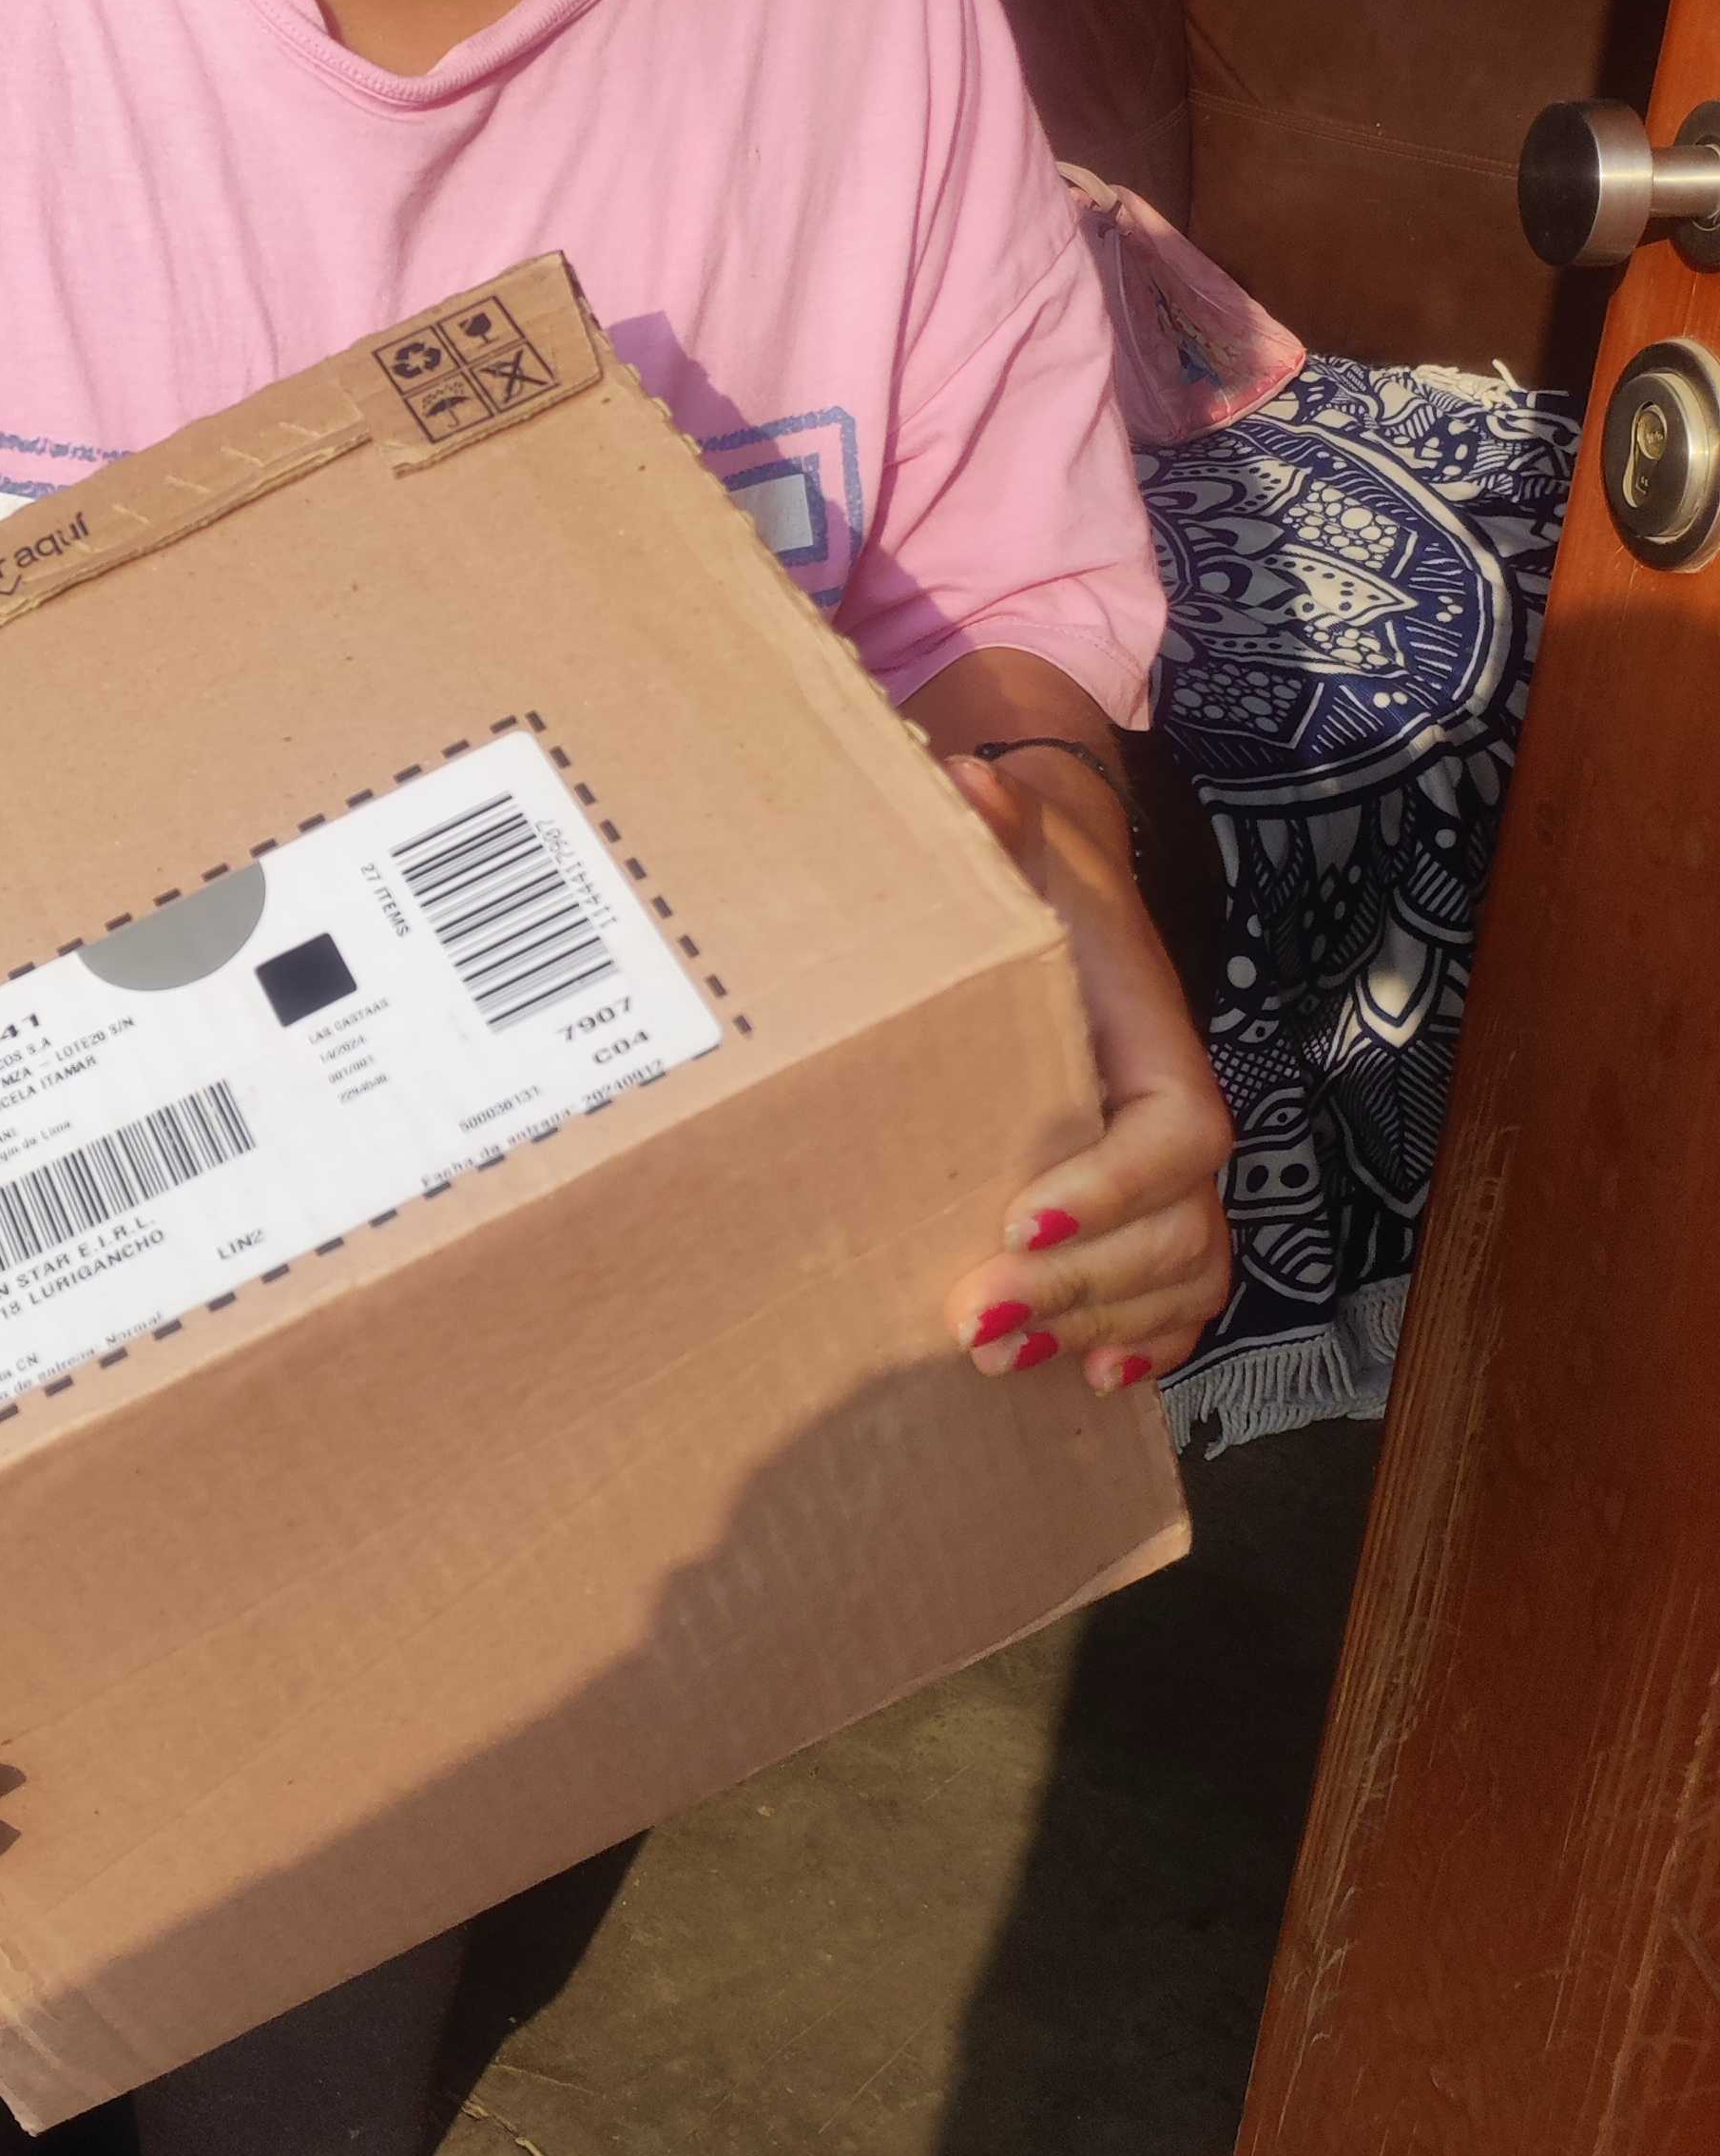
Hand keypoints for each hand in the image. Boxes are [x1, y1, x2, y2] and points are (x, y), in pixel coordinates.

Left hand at [941, 755, 1232, 1395]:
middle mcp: (1180, 1113)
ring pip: (1185, 1270)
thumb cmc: (1033, 875)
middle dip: (1084, 1282)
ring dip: (1104, 1323)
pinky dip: (1149, 1338)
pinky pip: (1183, 1288)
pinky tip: (1091, 1379)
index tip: (1017, 1215)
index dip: (1112, 1185)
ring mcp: (1174, 1167)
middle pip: (1179, 1225)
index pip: (1177, 1131)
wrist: (1065, 889)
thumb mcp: (1017, 846)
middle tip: (973, 1318)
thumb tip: (970, 776)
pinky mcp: (1149, 1203)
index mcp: (1159, 1039)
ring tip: (1006, 1354)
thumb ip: (999, 822)